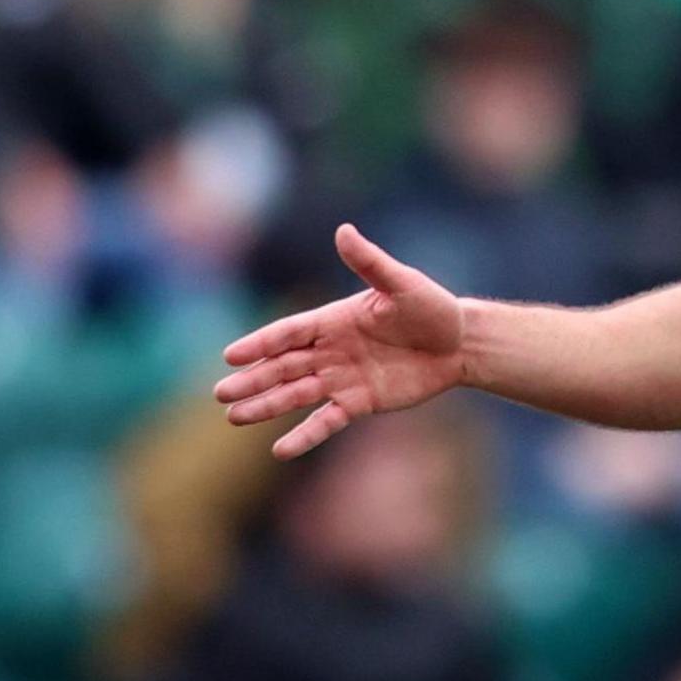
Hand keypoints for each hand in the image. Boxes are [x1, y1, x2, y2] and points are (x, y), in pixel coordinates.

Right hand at [214, 224, 464, 457]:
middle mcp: (330, 350)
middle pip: (283, 366)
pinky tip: (280, 450)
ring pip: (295, 394)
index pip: (288, 333)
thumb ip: (369, 263)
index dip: (260, 344)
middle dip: (252, 380)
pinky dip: (304, 435)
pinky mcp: (358, 403)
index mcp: (332, 320)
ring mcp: (341, 378)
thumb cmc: (431, 307)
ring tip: (234, 417)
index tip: (230, 356)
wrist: (459, 344)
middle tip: (221, 393)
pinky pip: (326, 421)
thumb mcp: (401, 283)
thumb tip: (343, 230)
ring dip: (266, 405)